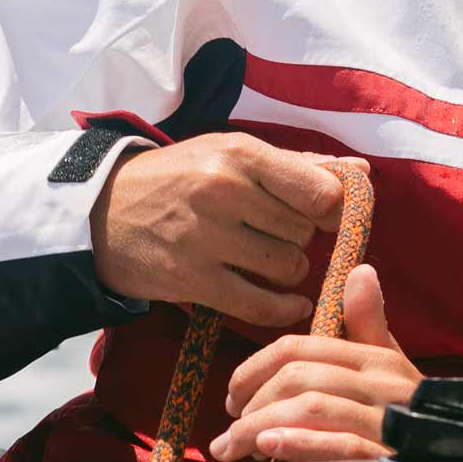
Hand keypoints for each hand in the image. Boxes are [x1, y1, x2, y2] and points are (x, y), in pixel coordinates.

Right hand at [88, 133, 354, 331]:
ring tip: (262, 259)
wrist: (101, 213)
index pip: (321, 191)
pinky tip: (289, 304)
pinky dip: (283, 309)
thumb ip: (298, 165)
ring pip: (289, 268)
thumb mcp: (229, 155)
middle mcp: (224, 191)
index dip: (333, 211)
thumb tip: (361, 171)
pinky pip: (261, 305)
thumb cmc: (177, 179)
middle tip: (275, 237)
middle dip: (300, 239)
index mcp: (239, 153)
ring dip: (287, 271)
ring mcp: (206, 237)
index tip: (324, 218)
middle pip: (304, 232)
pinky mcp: (192, 279)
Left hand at [209, 264, 419, 461]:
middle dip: (251, 403)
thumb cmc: (419, 420)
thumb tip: (362, 271)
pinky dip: (300, 442)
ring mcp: (389, 421)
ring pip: (311, 407)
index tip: (232, 397)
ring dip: (259, 428)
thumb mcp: (394, 371)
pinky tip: (270, 449)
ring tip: (233, 449)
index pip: (300, 349)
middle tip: (227, 434)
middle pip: (299, 376)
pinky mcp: (391, 459)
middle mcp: (383, 383)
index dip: (255, 369)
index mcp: (376, 359)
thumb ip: (368, 327)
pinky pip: (341, 444)